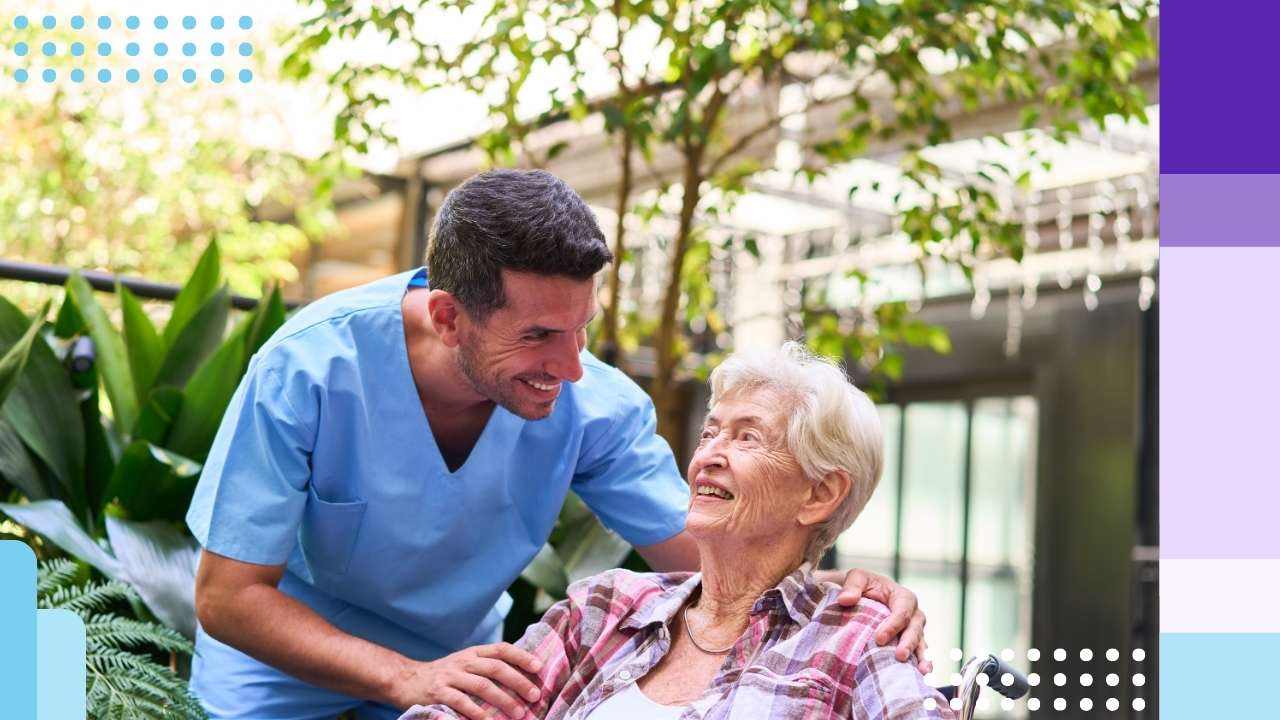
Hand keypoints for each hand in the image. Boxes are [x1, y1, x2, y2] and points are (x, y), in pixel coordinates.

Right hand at [394, 643, 543, 718]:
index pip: (501, 649)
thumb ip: (487, 665)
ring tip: (519, 713)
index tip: (539, 667)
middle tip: (534, 696)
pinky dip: (477, 713)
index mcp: (473, 653)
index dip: (521, 656)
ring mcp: (450, 676)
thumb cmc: (444, 675)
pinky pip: (461, 703)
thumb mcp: (465, 663)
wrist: (405, 679)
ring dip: (503, 700)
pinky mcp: (438, 693)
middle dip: (518, 682)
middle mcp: (463, 661)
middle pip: (495, 668)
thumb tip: (521, 674)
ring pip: (481, 685)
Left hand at [834, 568, 929, 673]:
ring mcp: (914, 630)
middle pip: (915, 629)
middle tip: (899, 656)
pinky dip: (920, 664)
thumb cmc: (862, 586)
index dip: (893, 625)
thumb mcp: (856, 578)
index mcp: (903, 597)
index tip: (879, 639)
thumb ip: (852, 586)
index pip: (902, 611)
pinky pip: (919, 654)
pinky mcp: (910, 643)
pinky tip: (921, 678)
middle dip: (908, 643)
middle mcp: (913, 614)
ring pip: (921, 643)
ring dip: (923, 658)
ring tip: (923, 672)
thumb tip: (845, 600)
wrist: (864, 596)